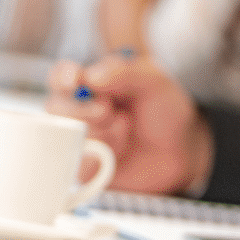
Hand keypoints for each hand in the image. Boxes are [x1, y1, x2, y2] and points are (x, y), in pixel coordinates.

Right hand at [48, 55, 211, 193]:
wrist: (183, 150)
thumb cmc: (166, 112)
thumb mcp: (155, 82)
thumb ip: (125, 72)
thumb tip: (90, 76)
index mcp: (93, 84)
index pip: (62, 76)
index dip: (62, 77)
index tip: (73, 81)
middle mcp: (81, 111)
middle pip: (56, 106)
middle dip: (82, 108)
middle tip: (108, 109)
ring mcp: (82, 140)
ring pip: (66, 135)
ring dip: (98, 131)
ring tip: (124, 128)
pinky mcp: (88, 168)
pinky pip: (79, 164)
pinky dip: (98, 156)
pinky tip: (118, 150)